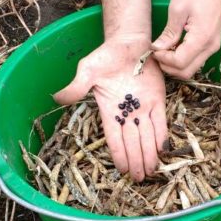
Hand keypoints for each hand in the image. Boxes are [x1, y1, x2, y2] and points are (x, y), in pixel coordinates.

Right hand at [53, 38, 167, 181]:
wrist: (129, 41)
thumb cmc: (106, 55)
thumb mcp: (87, 70)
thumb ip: (76, 87)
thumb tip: (57, 99)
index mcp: (109, 110)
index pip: (114, 138)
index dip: (119, 155)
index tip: (122, 171)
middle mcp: (127, 113)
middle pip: (132, 142)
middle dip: (136, 161)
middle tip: (140, 178)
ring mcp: (143, 107)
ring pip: (147, 136)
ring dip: (148, 154)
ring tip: (151, 171)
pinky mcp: (157, 100)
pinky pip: (160, 122)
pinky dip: (162, 137)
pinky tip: (163, 151)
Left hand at [151, 0, 220, 78]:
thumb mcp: (177, 10)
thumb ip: (168, 33)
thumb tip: (157, 48)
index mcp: (202, 38)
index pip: (179, 63)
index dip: (164, 60)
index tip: (154, 50)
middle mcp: (210, 47)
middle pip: (185, 72)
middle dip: (168, 66)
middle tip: (157, 53)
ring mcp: (212, 48)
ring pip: (190, 69)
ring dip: (174, 65)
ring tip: (164, 50)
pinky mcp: (211, 45)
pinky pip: (195, 61)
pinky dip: (182, 60)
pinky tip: (173, 48)